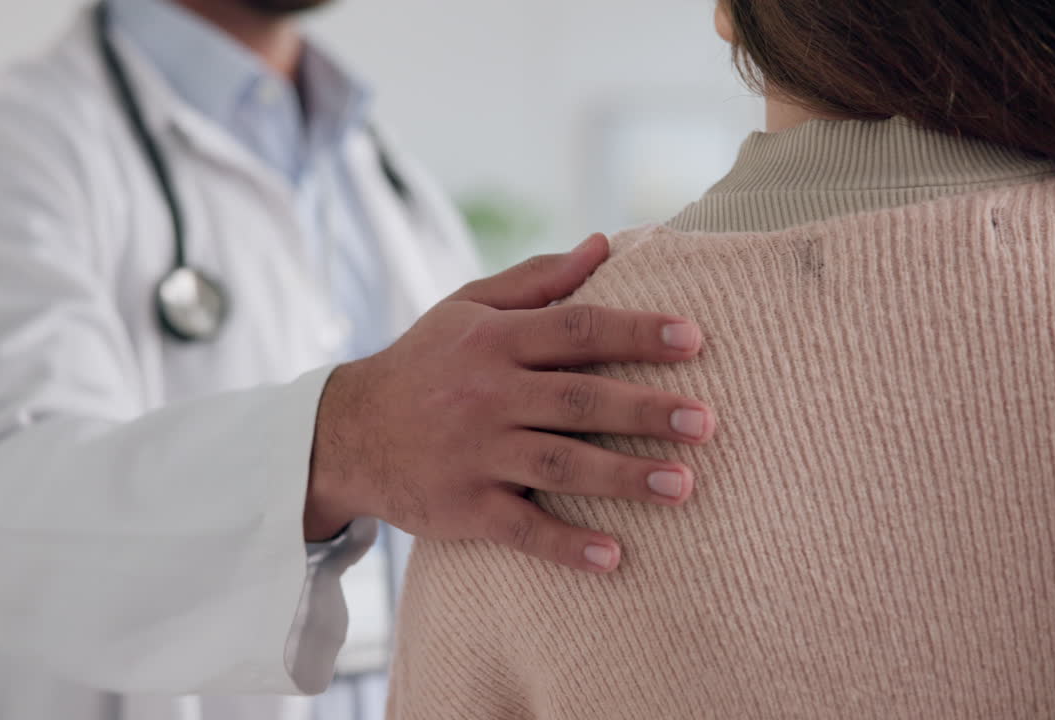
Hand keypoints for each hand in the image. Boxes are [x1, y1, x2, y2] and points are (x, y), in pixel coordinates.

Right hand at [305, 233, 714, 571]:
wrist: (347, 433)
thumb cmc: (424, 363)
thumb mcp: (467, 309)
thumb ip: (537, 279)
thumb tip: (605, 244)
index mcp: (493, 342)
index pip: (577, 330)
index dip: (637, 332)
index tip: (695, 339)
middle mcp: (487, 395)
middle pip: (578, 401)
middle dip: (645, 411)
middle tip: (707, 423)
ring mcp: (475, 454)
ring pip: (560, 465)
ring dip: (623, 478)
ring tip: (684, 486)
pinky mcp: (464, 507)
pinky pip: (521, 529)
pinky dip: (565, 545)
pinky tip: (614, 558)